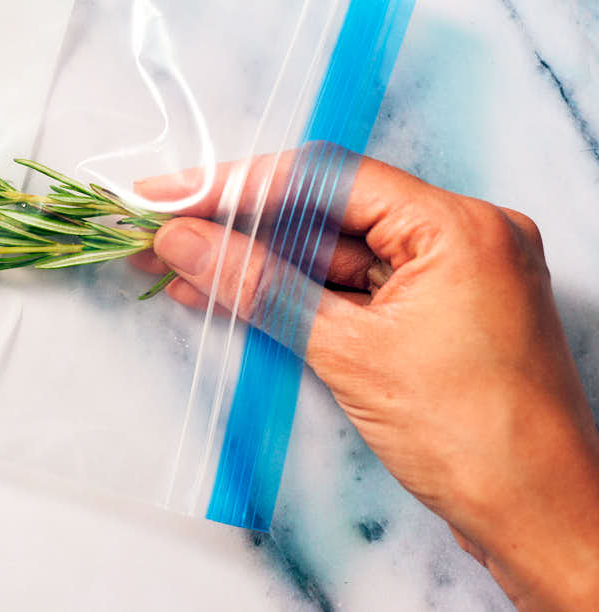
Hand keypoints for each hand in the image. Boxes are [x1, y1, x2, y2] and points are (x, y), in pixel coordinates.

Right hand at [135, 154, 598, 610]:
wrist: (537, 522)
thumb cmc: (472, 439)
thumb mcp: (348, 353)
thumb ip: (259, 287)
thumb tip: (185, 243)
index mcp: (457, 225)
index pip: (328, 179)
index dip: (239, 185)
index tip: (173, 196)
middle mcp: (459, 235)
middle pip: (327, 210)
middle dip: (241, 223)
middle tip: (164, 226)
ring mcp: (447, 275)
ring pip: (332, 251)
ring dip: (257, 261)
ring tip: (178, 264)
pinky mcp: (431, 312)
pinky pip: (350, 287)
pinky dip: (292, 293)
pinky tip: (226, 294)